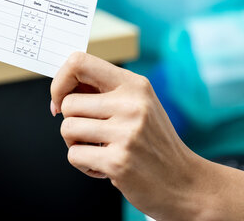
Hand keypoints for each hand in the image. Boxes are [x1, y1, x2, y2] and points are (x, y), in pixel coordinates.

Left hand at [50, 52, 208, 219]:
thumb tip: (60, 90)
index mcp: (135, 85)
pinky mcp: (118, 161)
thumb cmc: (153, 142)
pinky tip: (104, 166)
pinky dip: (83, 164)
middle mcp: (132, 104)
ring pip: (67, 129)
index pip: (79, 62)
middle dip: (71, 122)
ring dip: (75, 144)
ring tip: (99, 149)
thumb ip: (105, 93)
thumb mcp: (139, 106)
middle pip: (68, 103)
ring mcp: (126, 133)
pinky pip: (74, 155)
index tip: (61, 99)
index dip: (61, 81)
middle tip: (90, 134)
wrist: (183, 181)